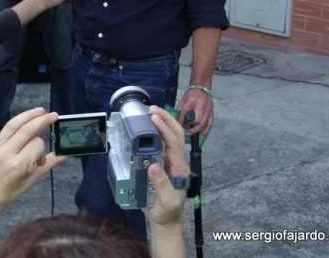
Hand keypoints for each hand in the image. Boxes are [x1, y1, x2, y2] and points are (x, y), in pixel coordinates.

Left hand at [0, 106, 65, 212]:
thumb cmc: (9, 192)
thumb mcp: (31, 180)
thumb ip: (47, 165)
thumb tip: (64, 156)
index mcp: (19, 165)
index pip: (37, 145)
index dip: (42, 151)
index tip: (40, 161)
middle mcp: (6, 153)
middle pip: (27, 130)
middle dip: (42, 120)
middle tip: (53, 116)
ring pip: (12, 125)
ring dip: (27, 115)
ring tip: (40, 111)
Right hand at [142, 106, 188, 227]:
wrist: (166, 220)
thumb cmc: (167, 212)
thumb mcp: (166, 202)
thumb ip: (161, 185)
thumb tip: (154, 166)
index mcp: (179, 169)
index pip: (174, 143)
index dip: (165, 129)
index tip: (154, 117)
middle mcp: (177, 162)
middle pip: (177, 134)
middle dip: (167, 118)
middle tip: (152, 108)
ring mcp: (172, 162)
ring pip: (171, 137)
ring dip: (163, 122)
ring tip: (151, 113)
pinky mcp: (165, 164)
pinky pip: (163, 144)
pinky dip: (157, 131)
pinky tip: (149, 127)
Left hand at [176, 88, 212, 135]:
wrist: (202, 89)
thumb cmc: (191, 95)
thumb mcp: (183, 99)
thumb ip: (180, 109)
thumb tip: (176, 120)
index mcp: (192, 101)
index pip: (185, 113)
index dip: (181, 120)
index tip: (178, 126)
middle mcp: (201, 106)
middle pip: (197, 120)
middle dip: (191, 127)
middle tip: (186, 130)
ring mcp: (208, 110)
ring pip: (204, 124)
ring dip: (197, 130)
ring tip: (190, 133)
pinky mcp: (212, 113)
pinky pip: (210, 124)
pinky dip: (205, 131)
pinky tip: (201, 135)